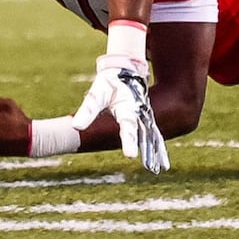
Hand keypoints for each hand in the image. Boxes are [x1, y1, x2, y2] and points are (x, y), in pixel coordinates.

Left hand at [72, 56, 169, 173]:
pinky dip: (156, 146)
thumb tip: (76, 126)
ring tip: (161, 168)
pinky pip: (151, 134)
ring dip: (156, 151)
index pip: (128, 127)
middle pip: (145, 135)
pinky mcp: (144, 119)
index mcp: (129, 107)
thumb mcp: (97, 94)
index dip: (129, 141)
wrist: (126, 70)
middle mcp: (139, 113)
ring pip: (152, 136)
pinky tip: (160, 160)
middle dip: (149, 151)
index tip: (131, 156)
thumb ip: (88, 110)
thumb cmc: (110, 82)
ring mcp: (144, 116)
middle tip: (152, 167)